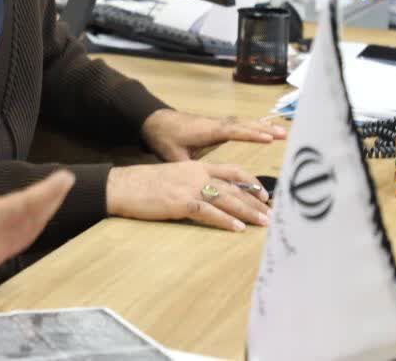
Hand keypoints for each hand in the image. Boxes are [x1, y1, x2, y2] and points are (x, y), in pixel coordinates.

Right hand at [0, 126, 74, 294]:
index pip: (25, 206)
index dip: (47, 191)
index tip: (65, 178)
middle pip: (30, 222)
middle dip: (48, 202)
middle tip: (64, 184)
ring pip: (22, 236)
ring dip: (38, 216)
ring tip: (48, 200)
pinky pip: (11, 246)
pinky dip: (23, 229)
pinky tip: (19, 222)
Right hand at [106, 160, 270, 231]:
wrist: (122, 185)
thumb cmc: (143, 184)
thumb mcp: (173, 176)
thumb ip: (191, 181)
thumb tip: (207, 194)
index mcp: (195, 166)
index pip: (232, 171)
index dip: (250, 183)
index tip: (264, 195)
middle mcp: (196, 174)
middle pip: (234, 186)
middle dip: (256, 201)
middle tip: (272, 213)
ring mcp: (189, 187)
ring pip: (226, 198)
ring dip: (247, 212)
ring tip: (264, 222)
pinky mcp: (180, 202)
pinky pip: (208, 212)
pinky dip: (224, 221)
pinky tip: (237, 229)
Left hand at [141, 108, 286, 161]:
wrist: (156, 120)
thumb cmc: (164, 137)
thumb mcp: (173, 154)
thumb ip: (187, 167)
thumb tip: (200, 182)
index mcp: (207, 130)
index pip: (233, 131)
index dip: (250, 134)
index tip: (268, 137)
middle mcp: (215, 124)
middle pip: (243, 125)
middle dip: (264, 129)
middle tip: (284, 134)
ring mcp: (217, 123)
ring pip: (243, 123)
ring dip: (261, 126)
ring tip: (282, 131)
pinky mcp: (217, 125)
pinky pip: (239, 124)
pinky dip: (253, 125)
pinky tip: (264, 128)